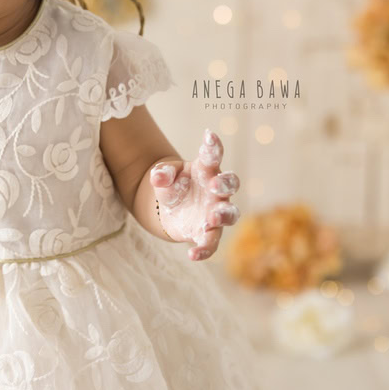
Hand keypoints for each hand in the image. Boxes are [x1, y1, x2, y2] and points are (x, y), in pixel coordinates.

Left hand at [149, 128, 240, 260]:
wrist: (170, 209)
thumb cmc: (173, 185)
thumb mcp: (163, 176)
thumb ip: (162, 174)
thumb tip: (158, 177)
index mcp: (206, 170)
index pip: (213, 155)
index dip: (213, 146)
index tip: (209, 135)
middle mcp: (216, 191)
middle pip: (230, 184)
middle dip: (224, 184)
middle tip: (213, 185)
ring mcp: (215, 212)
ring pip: (230, 214)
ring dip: (223, 215)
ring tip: (211, 218)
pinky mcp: (207, 233)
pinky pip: (211, 243)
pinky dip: (204, 250)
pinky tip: (192, 255)